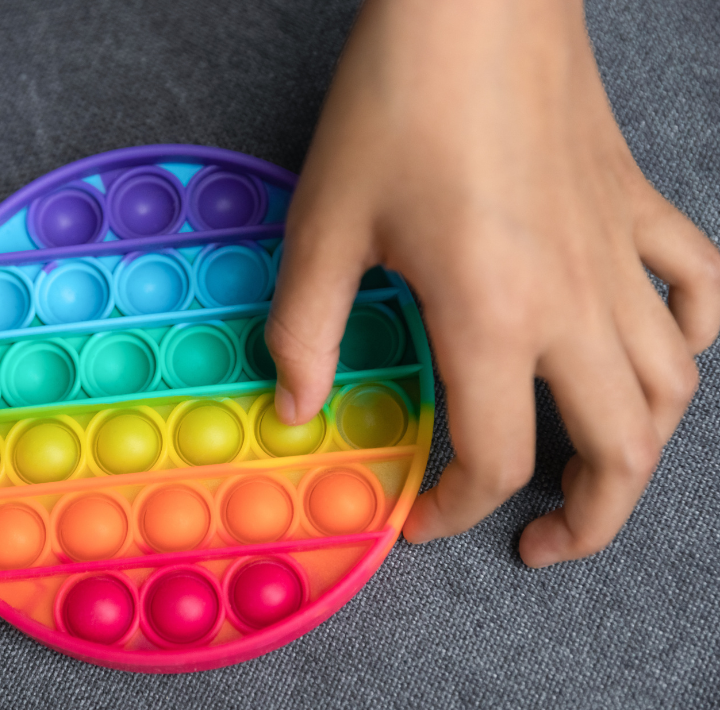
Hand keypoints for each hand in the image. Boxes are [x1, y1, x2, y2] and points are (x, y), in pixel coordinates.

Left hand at [267, 0, 719, 565]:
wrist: (474, 0)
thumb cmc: (397, 103)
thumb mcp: (326, 225)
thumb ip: (305, 331)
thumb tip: (295, 409)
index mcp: (495, 317)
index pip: (495, 459)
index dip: (456, 510)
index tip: (420, 519)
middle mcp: (576, 303)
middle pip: (622, 450)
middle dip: (589, 519)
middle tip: (544, 541)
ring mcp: (620, 255)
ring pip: (674, 386)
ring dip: (644, 448)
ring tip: (596, 472)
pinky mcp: (638, 206)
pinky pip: (700, 287)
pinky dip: (689, 335)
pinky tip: (656, 352)